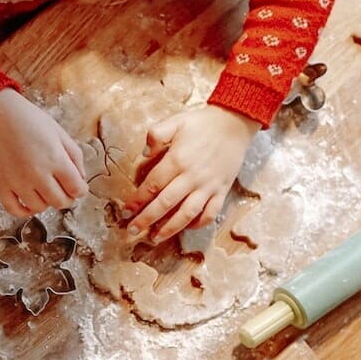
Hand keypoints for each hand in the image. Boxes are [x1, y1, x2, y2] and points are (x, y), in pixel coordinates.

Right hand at [0, 89, 87, 216]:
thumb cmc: (30, 120)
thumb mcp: (60, 133)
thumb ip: (75, 156)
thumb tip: (80, 178)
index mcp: (56, 159)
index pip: (77, 189)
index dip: (80, 190)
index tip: (78, 186)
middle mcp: (38, 174)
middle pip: (60, 202)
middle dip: (66, 198)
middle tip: (63, 189)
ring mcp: (18, 182)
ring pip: (39, 208)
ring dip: (45, 202)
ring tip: (44, 190)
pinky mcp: (1, 185)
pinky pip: (14, 209)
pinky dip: (23, 211)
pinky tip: (28, 202)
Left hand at [123, 105, 259, 242]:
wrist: (235, 122)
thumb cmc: (202, 123)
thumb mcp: (175, 122)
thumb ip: (156, 135)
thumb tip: (144, 154)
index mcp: (177, 160)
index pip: (152, 185)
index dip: (137, 200)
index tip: (126, 211)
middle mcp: (192, 177)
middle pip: (165, 203)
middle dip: (146, 219)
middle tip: (132, 230)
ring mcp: (208, 186)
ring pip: (187, 213)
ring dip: (170, 228)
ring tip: (155, 238)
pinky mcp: (222, 190)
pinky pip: (210, 213)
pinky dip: (198, 223)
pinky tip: (186, 227)